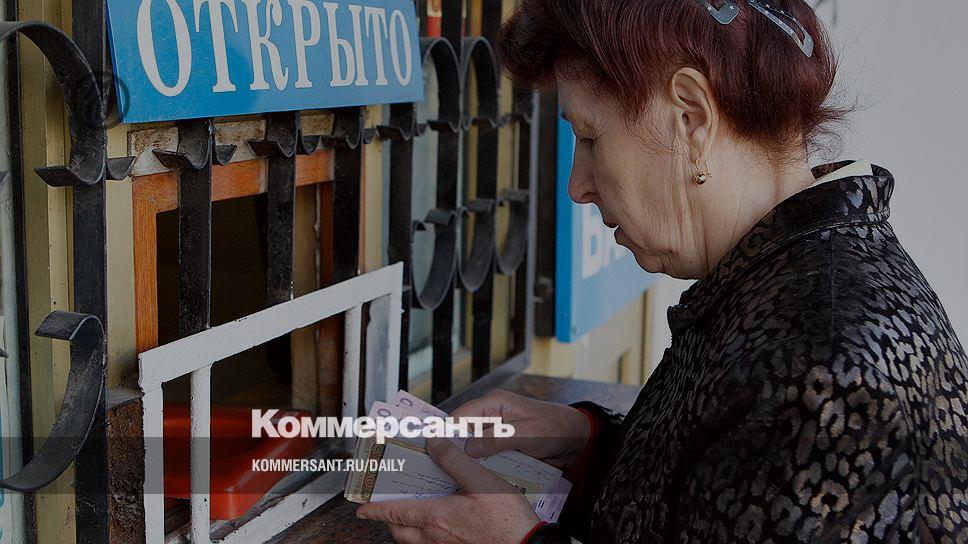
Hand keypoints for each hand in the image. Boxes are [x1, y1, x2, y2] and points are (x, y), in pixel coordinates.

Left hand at [356, 437, 538, 543]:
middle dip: (388, 520)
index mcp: (437, 516)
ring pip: (415, 541)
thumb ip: (455, 460)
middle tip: (384, 508)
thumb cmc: (508, 521)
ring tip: (408, 514)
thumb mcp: (482, 480)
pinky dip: (425, 536)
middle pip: (400, 532)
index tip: (361, 507)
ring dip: (406, 529)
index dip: (375, 509)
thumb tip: (434, 442)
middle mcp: (437, 536)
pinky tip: (440, 524)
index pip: (395, 512)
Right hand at [451, 389, 590, 470]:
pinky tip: (472, 479)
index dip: (446, 431)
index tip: (432, 448)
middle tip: (437, 466)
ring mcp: (495, 434)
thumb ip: (496, 439)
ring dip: (467, 461)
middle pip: (462, 432)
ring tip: (449, 477)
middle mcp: (490, 417)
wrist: (575, 441)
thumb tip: (469, 449)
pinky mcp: (501, 448)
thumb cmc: (554, 428)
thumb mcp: (525, 433)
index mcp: (493, 404)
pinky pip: (484, 458)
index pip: (460, 415)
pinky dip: (480, 467)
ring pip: (471, 448)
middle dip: (453, 448)